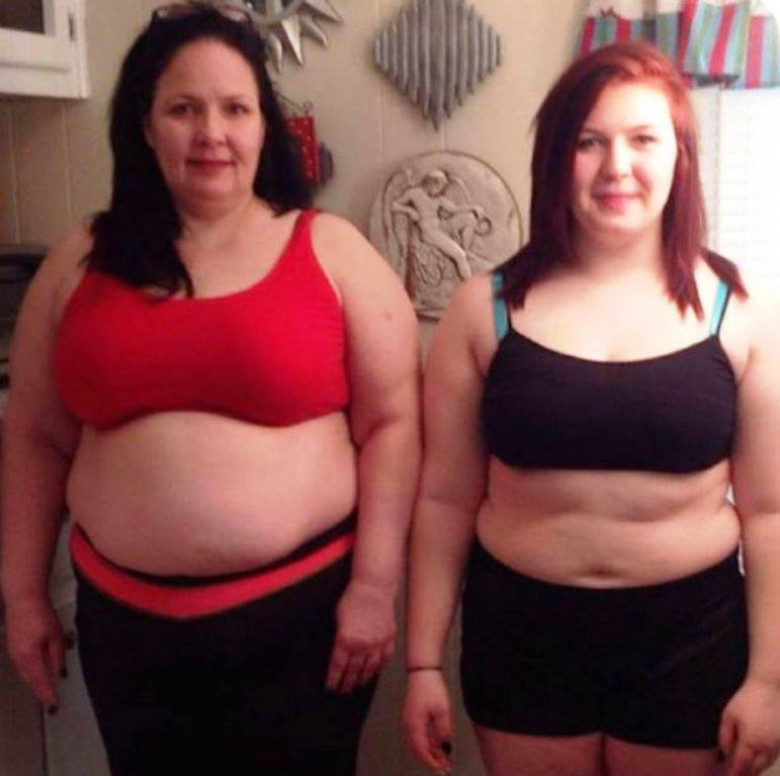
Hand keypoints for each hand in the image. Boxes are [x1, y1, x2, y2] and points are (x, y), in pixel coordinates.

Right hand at [4, 596, 70, 711]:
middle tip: (51, 704)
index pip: (40, 683)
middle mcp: (19, 659)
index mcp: (30, 657)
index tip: (54, 707)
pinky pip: (23, 666)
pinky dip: (31, 673)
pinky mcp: (13, 648)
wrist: (22, 599)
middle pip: (32, 681)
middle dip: (41, 692)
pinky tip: (39, 673)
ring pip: (26, 674)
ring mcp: (14, 654)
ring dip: (36, 683)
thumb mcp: (55, 636)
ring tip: (46, 692)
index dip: (47, 696)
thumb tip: (59, 674)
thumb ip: (57, 657)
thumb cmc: (40, 614)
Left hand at [325, 579, 395, 692]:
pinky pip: (385, 659)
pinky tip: (375, 671)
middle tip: (343, 690)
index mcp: (345, 640)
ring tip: (358, 684)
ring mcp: (378, 643)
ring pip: (370, 669)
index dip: (333, 679)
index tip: (331, 687)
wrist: (374, 587)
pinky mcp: (390, 638)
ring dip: (363, 679)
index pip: (338, 667)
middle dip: (347, 683)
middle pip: (353, 671)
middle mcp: (362, 645)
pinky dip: (379, 668)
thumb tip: (338, 652)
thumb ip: (338, 637)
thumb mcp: (337, 617)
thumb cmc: (353, 598)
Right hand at [402, 669, 452, 773]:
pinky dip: (427, 741)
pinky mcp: (411, 715)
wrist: (423, 671)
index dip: (432, 762)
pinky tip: (437, 742)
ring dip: (429, 751)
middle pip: (417, 749)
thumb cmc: (432, 689)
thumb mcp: (442, 712)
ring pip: (417, 742)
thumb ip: (444, 732)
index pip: (422, 751)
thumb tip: (445, 747)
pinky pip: (417, 734)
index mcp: (414, 726)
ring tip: (443, 756)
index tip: (443, 769)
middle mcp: (408, 725)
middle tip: (444, 766)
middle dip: (430, 759)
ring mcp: (408, 720)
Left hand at [719, 676, 779, 775]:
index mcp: (750, 743)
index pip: (741, 766)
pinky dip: (763, 763)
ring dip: (754, 770)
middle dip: (744, 774)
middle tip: (733, 775)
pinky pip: (771, 758)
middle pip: (754, 769)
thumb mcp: (728, 716)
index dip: (733, 773)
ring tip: (743, 771)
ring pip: (764, 765)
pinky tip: (755, 760)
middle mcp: (765, 749)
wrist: (768, 690)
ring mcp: (775, 746)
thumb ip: (725, 737)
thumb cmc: (746, 701)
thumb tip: (725, 753)